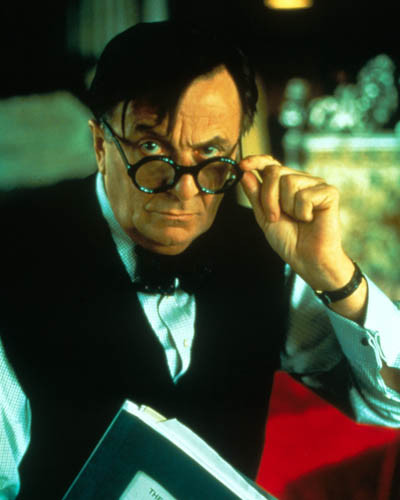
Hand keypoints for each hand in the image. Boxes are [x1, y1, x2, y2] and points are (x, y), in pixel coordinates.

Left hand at [239, 154, 354, 291]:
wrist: (307, 259)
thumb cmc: (289, 240)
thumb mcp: (264, 216)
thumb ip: (255, 194)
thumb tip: (244, 173)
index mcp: (285, 184)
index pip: (270, 163)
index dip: (256, 161)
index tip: (242, 165)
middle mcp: (301, 180)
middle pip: (275, 171)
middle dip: (268, 197)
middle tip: (275, 217)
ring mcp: (316, 184)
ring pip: (289, 181)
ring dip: (286, 206)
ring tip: (296, 219)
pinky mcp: (329, 192)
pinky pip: (305, 195)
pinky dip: (303, 212)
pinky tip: (310, 220)